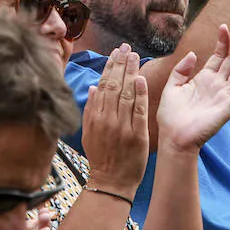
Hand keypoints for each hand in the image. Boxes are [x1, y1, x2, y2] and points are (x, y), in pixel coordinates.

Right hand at [81, 44, 149, 196]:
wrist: (111, 182)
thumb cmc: (101, 158)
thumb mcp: (88, 133)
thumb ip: (90, 110)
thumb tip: (93, 87)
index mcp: (95, 117)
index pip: (103, 85)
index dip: (109, 67)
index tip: (115, 53)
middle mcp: (107, 119)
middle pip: (114, 85)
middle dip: (120, 64)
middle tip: (126, 48)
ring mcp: (122, 127)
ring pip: (125, 94)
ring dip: (130, 73)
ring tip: (134, 56)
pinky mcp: (137, 135)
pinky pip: (138, 111)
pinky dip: (139, 94)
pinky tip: (141, 79)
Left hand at [156, 22, 229, 153]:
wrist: (173, 137)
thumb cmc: (171, 116)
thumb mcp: (172, 86)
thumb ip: (182, 69)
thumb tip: (194, 54)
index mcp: (205, 79)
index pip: (220, 56)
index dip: (223, 41)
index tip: (224, 26)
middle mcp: (218, 85)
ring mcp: (225, 95)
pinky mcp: (229, 106)